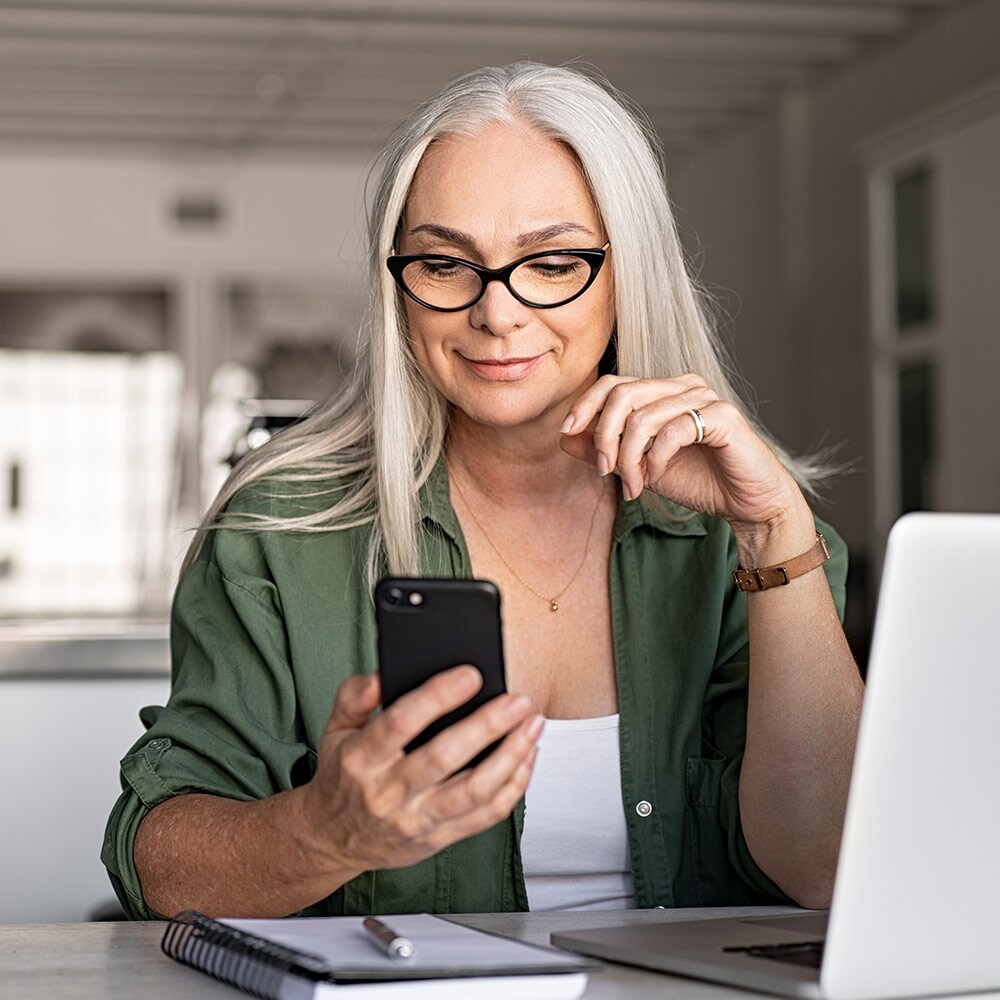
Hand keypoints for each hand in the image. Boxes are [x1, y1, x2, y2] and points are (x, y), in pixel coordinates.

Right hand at [299, 667, 540, 876]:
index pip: (401, 722)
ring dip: (511, 755)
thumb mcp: (335, 729)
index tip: (470, 675)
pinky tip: (527, 756)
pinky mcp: (440, 838)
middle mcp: (390, 792)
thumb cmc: (343, 777)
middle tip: (516, 700)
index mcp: (362, 758)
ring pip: (474, 790)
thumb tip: (382, 673)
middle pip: (444, 757)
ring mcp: (417, 819)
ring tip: (532, 725)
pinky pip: (486, 815)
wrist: (333, 840)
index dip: (438, 697)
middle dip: (487, 725)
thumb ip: (355, 696)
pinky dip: (514, 786)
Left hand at [559, 373, 811, 544]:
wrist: (747, 504)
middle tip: (605, 470)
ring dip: (630, 457)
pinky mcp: (723, 417)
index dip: (585, 404)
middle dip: (604, 435)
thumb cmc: (699, 481)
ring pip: (644, 416)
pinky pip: (673, 431)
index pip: (614, 383)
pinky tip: (655, 478)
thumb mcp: (640, 467)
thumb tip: (566, 437)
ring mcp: (705, 398)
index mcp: (663, 392)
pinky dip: (656, 459)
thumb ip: (606, 450)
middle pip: (623, 393)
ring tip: (634, 485)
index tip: (567, 432)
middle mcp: (683, 386)